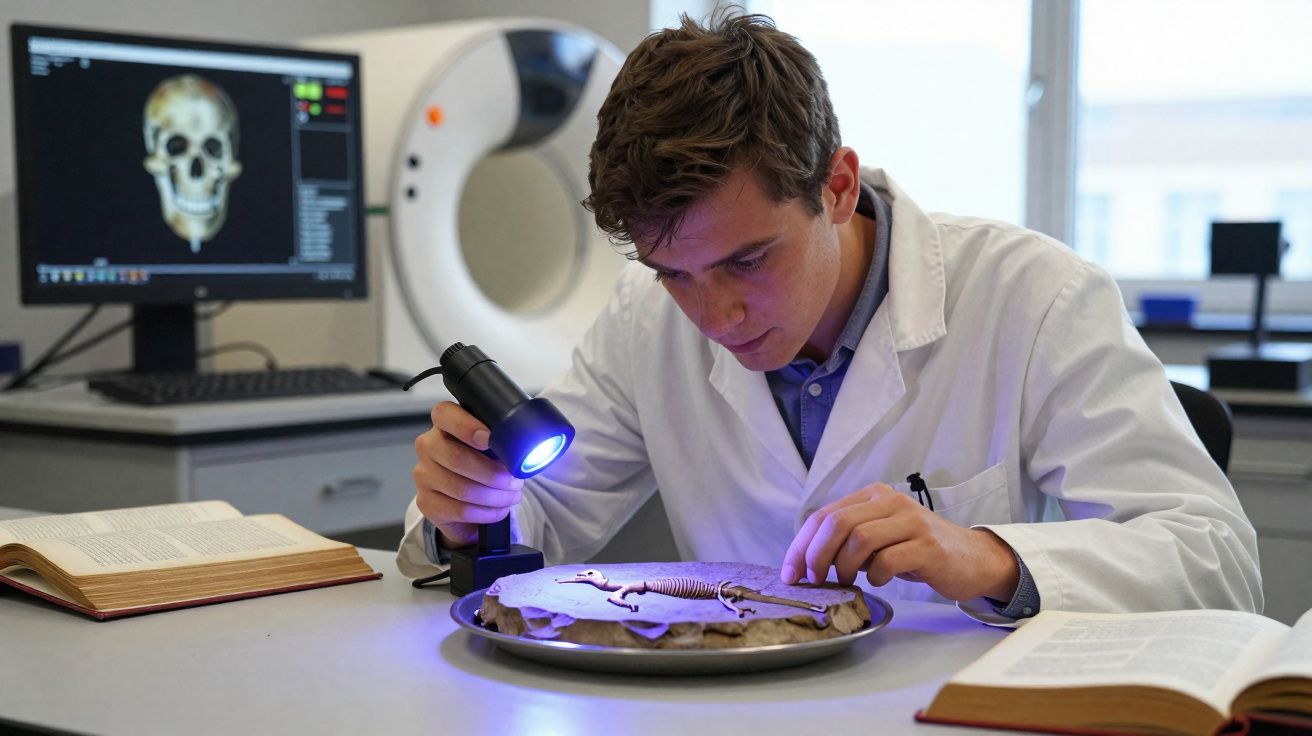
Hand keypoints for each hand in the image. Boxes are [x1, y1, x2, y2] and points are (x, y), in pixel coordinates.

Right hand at [412, 401, 523, 548]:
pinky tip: (499, 510)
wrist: (464, 502)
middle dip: (492, 473)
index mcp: (444, 423)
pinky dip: (487, 512)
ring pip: (461, 488)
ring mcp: (423, 475)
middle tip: (514, 481)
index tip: (489, 439)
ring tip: (511, 496)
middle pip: (456, 457)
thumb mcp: (490, 446)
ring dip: (494, 496)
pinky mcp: (426, 502)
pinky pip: (460, 510)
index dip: (466, 426)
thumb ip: (501, 439)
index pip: (445, 414)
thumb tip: (522, 448)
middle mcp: (428, 446)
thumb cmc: (482, 464)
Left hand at [780, 483, 1019, 601]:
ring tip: (847, 582)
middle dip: (816, 556)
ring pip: (859, 539)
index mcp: (872, 496)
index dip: (801, 545)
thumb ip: (848, 539)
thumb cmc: (918, 550)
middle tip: (814, 582)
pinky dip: (874, 576)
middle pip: (837, 523)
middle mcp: (890, 501)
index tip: (791, 574)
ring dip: (844, 566)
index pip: (824, 515)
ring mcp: (911, 521)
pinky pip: (887, 560)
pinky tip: (878, 581)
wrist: (972, 558)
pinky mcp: (927, 546)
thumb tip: (805, 561)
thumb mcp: (880, 537)